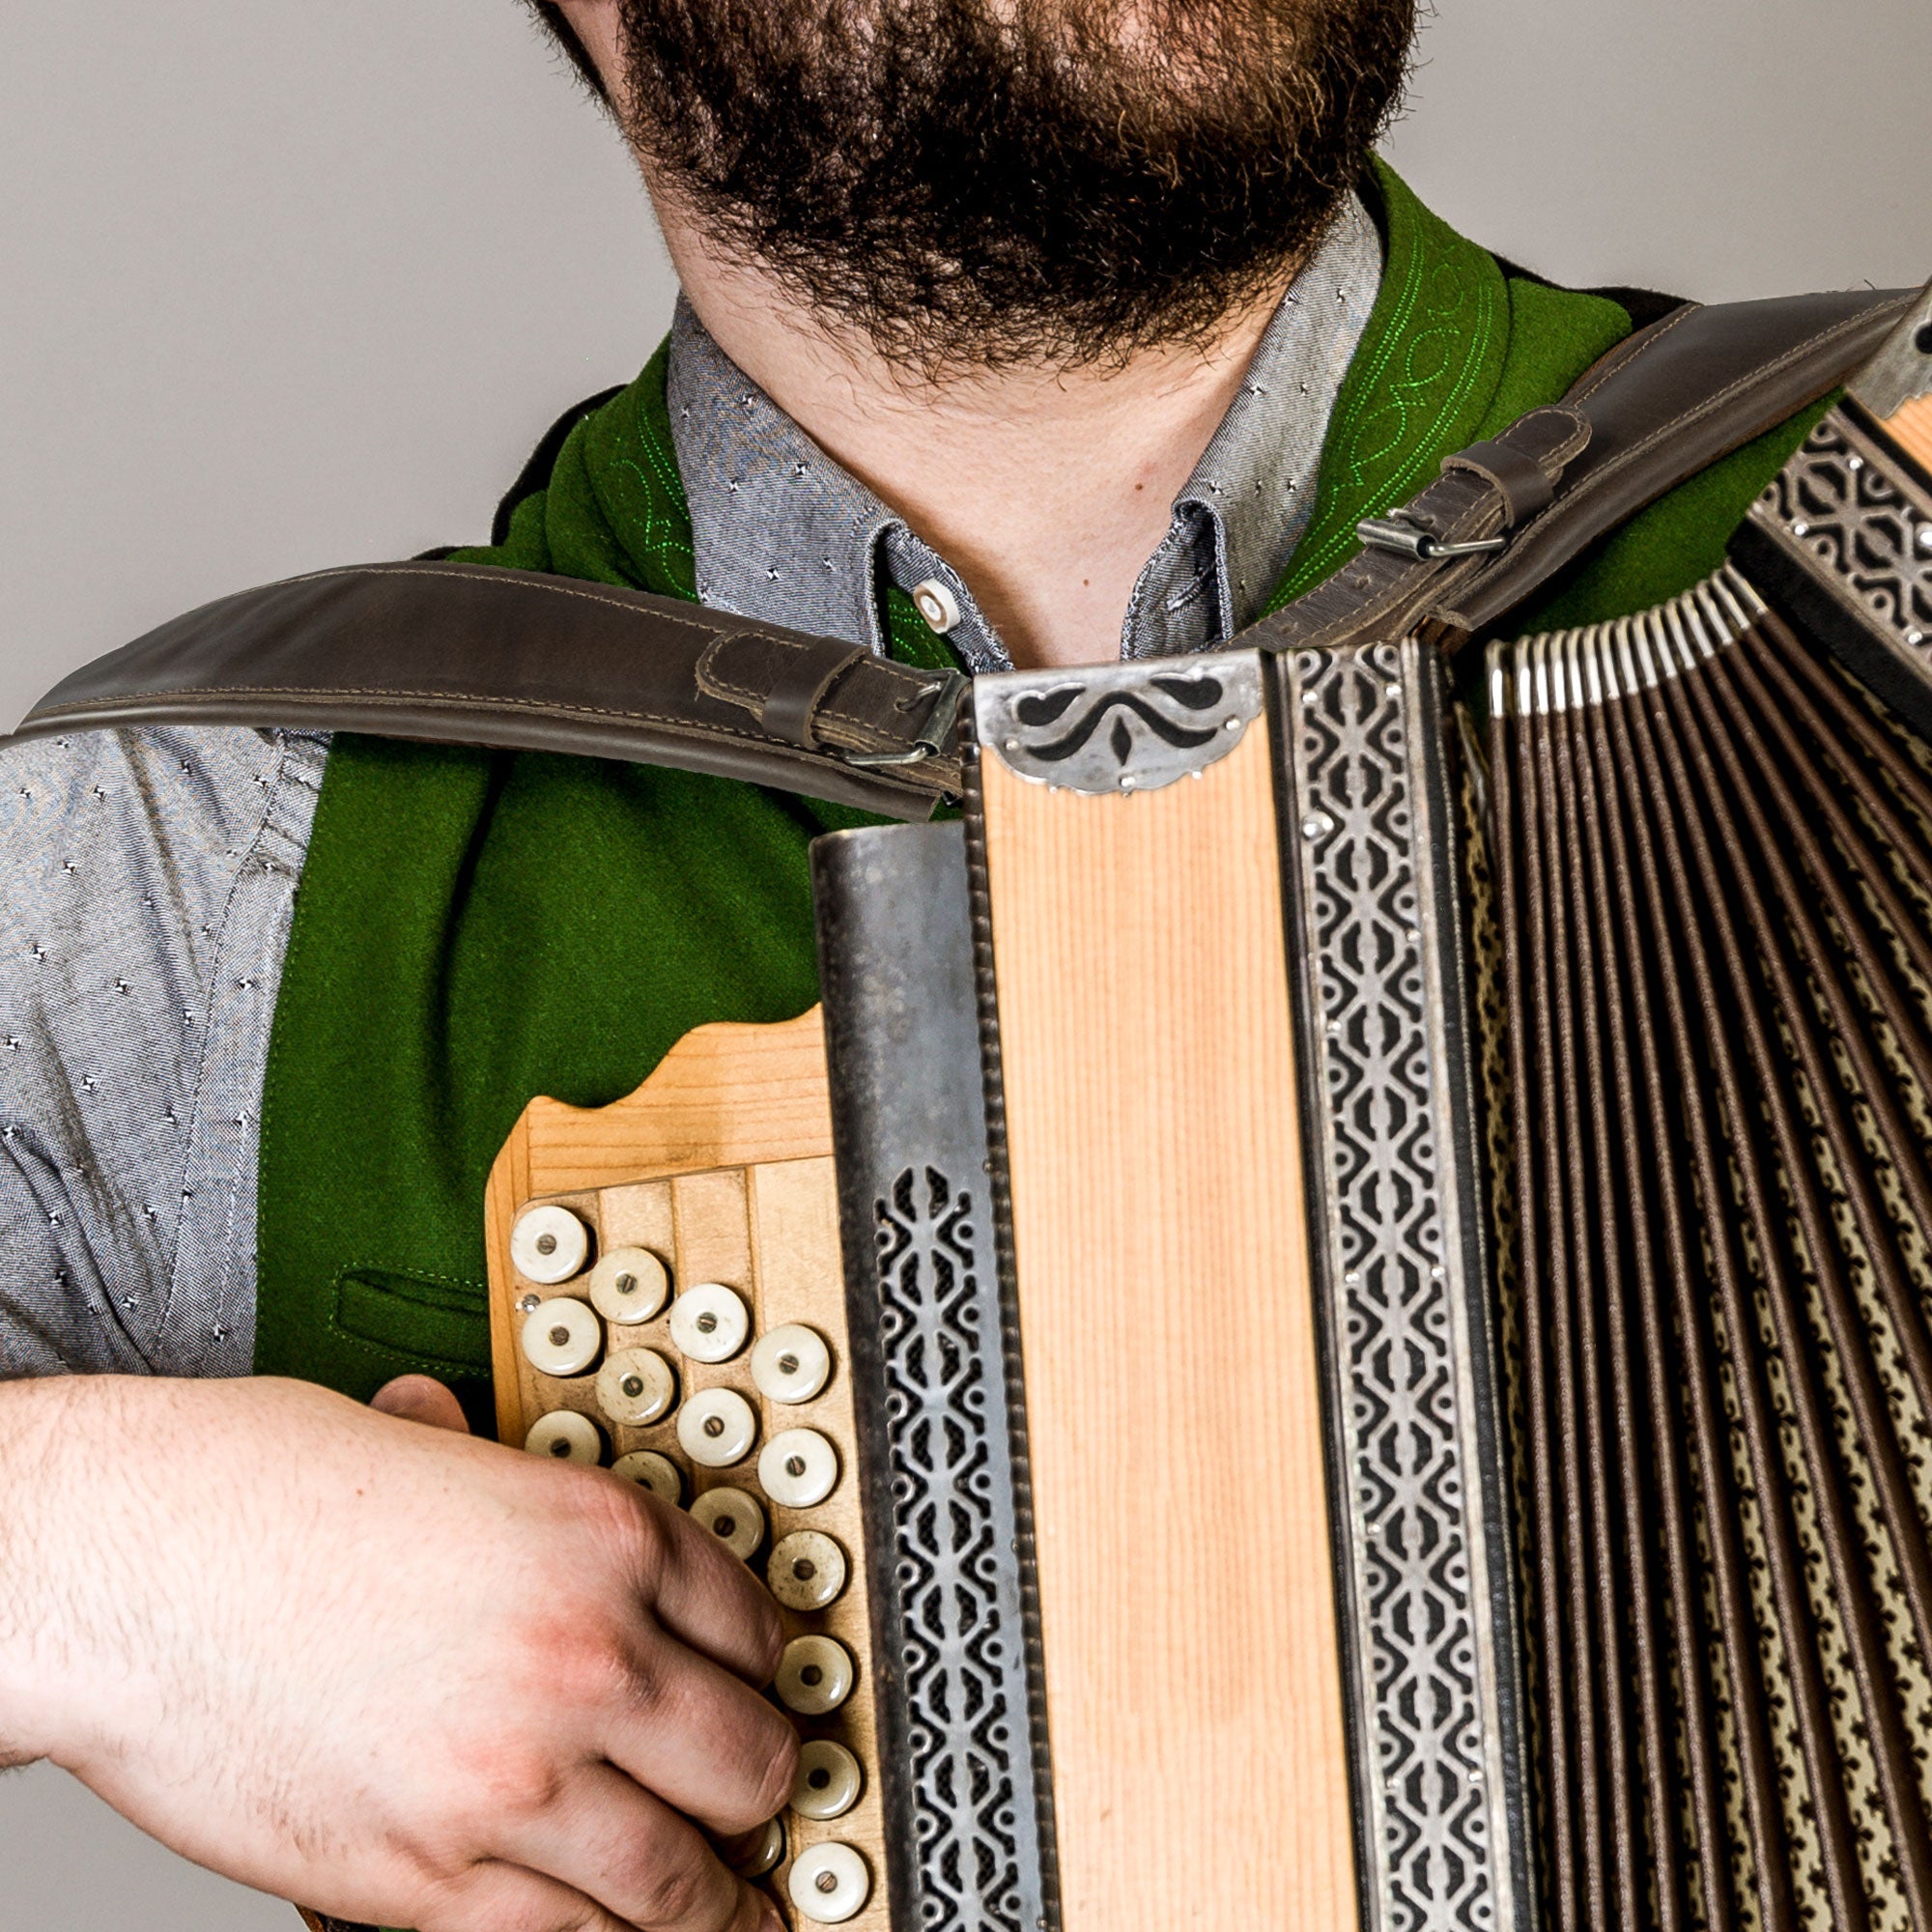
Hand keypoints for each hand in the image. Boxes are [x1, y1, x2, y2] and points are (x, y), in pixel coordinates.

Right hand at [0, 1372, 793, 1931]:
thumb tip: (553, 1511)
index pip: (759, 1627)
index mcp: (605, 1537)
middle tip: (763, 1806)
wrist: (128, 1563)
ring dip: (720, 1899)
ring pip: (679, 1878)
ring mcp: (514, 1780)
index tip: (773, 1699)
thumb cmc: (263, 1491)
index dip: (773, 1673)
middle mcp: (586, 1656)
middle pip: (751, 1758)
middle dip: (764, 1789)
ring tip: (740, 1908)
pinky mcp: (428, 1881)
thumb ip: (527, 1498)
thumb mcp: (450, 1457)